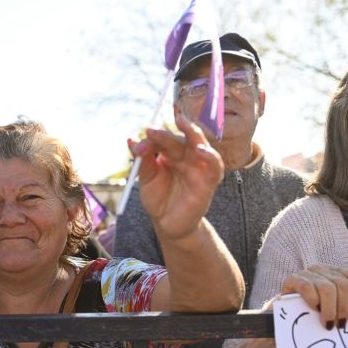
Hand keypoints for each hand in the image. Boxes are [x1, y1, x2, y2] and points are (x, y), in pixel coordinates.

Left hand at [129, 112, 223, 239]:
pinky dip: (210, 156)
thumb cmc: (158, 198)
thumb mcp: (146, 178)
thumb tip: (132, 141)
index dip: (156, 134)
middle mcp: (187, 156)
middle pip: (181, 138)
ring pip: (201, 145)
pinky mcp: (209, 181)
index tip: (145, 131)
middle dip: (168, 134)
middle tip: (153, 130)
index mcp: (171, 153)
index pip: (166, 138)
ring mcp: (199, 167)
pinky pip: (215, 165)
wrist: (166, 223)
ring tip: (182, 124)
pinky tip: (200, 150)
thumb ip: (142, 160)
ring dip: (193, 133)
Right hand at [279, 263, 347, 329]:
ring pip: (327, 288)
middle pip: (341, 284)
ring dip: (330, 309)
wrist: (286, 316)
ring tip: (329, 324)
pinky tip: (314, 310)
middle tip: (341, 324)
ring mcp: (305, 273)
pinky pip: (307, 288)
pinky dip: (314, 301)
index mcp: (333, 272)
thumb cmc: (313, 309)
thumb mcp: (336, 299)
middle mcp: (320, 269)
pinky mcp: (292, 280)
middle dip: (343, 307)